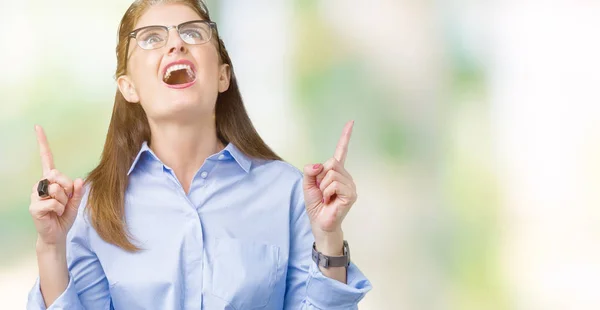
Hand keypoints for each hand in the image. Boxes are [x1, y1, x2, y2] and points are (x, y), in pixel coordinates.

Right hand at [29, 125, 84, 247]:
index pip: (47, 158)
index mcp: (51, 180)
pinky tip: (54, 214)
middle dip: (68, 189)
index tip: (38, 127)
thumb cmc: (64, 216)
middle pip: (58, 175)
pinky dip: (60, 209)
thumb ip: (78, 191)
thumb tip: (79, 180)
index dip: (43, 143)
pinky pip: (54, 202)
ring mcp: (36, 195)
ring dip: (64, 201)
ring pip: (57, 189)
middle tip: (65, 201)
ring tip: (59, 209)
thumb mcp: (76, 202)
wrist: (57, 234)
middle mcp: (41, 184)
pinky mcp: (34, 206)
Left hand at [303, 121, 356, 244]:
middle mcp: (345, 176)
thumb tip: (319, 166)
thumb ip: (309, 171)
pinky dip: (327, 192)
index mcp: (336, 171)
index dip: (346, 136)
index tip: (351, 122)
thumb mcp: (307, 184)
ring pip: (331, 174)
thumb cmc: (316, 204)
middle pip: (330, 162)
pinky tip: (330, 201)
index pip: (341, 150)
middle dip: (320, 177)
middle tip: (322, 191)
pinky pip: (334, 184)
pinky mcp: (351, 194)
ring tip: (326, 197)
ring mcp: (350, 185)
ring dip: (323, 187)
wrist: (320, 222)